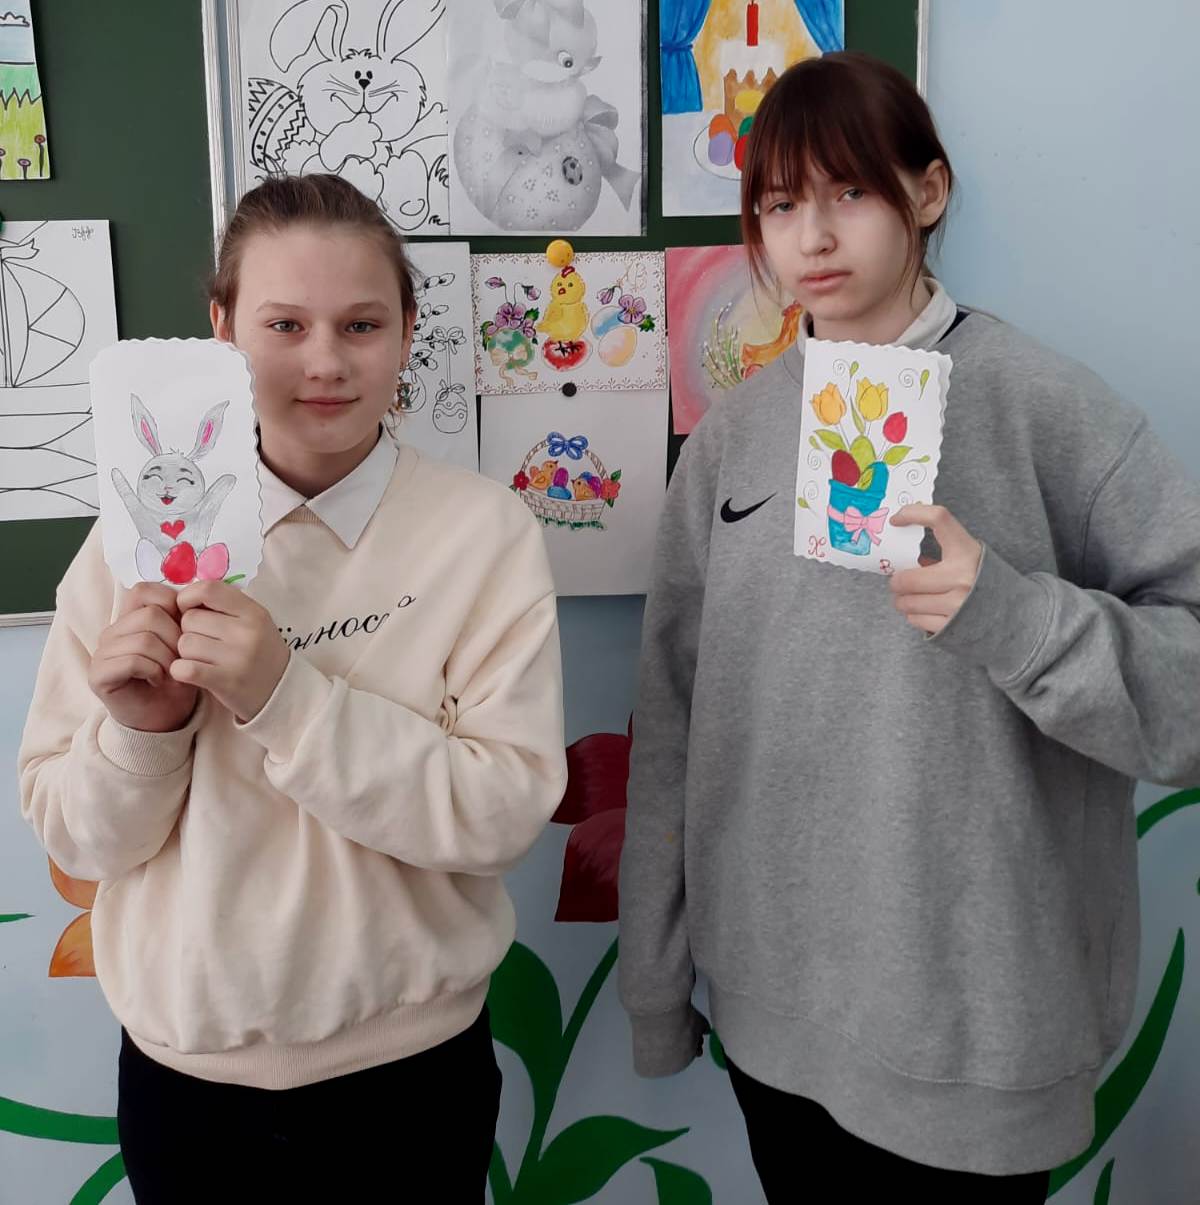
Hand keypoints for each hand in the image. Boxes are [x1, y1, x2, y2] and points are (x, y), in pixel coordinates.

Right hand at [88, 584, 197, 731]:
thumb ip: (181, 618)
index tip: (186, 628)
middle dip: (176, 638)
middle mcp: (112, 631)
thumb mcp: (184, 643)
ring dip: (167, 658)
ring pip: (143, 638)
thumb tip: (189, 598)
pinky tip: (158, 680)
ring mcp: (102, 652)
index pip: (145, 590)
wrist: (165, 717)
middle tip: (180, 660)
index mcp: (131, 618)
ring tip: (171, 672)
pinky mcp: (98, 674)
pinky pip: (132, 661)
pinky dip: (153, 671)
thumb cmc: (176, 678)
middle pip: (151, 615)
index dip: (172, 604)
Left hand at [170, 582, 289, 722]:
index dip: (189, 597)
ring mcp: (237, 658)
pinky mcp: (225, 682)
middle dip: (190, 631)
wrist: (281, 691)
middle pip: (190, 619)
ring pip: (185, 644)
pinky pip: (184, 668)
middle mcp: (247, 632)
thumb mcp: (254, 622)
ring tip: (205, 660)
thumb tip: (182, 598)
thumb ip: (224, 606)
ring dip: (187, 654)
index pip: (208, 589)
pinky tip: (191, 673)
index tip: (190, 610)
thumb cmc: (260, 653)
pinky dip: (180, 671)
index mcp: (253, 612)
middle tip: (206, 643)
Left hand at [888, 505, 982, 634]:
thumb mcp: (969, 558)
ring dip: (902, 600)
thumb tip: (904, 558)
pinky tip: (925, 610)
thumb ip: (943, 552)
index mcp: (967, 552)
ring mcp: (957, 604)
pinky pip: (915, 619)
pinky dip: (914, 615)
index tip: (896, 521)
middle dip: (897, 582)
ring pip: (906, 602)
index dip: (913, 514)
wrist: (1014, 615)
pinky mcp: (951, 627)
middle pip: (906, 579)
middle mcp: (963, 577)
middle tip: (899, 582)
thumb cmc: (982, 581)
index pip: (939, 519)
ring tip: (911, 598)